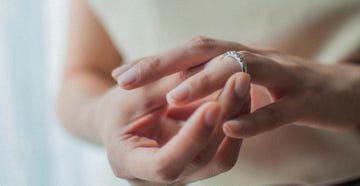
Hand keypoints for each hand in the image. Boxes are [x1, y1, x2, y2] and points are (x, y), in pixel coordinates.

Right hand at [96, 71, 250, 184]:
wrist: (118, 121)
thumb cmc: (119, 106)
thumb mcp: (134, 92)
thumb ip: (168, 84)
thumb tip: (212, 67)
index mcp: (127, 162)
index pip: (164, 164)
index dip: (191, 137)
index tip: (212, 104)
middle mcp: (154, 180)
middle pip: (199, 159)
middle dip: (222, 118)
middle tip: (239, 78)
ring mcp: (179, 176)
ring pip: (219, 159)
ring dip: (234, 120)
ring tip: (242, 83)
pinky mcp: (195, 166)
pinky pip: (223, 153)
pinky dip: (233, 125)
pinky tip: (240, 98)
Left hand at [114, 36, 359, 138]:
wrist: (346, 90)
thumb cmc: (290, 87)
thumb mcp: (249, 81)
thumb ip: (220, 82)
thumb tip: (184, 88)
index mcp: (239, 56)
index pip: (191, 52)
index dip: (156, 61)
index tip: (122, 73)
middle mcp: (254, 58)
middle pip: (205, 52)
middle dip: (164, 64)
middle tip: (127, 79)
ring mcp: (282, 75)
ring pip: (240, 71)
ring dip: (204, 83)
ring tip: (172, 98)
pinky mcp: (307, 99)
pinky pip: (279, 109)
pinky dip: (254, 118)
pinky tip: (230, 126)